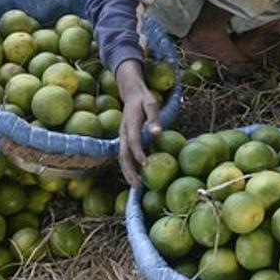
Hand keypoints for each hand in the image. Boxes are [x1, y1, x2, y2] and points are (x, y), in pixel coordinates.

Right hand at [115, 60, 160, 186]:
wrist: (130, 92)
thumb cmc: (144, 98)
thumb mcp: (152, 103)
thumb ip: (154, 118)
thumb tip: (157, 133)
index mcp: (131, 124)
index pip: (133, 141)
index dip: (138, 153)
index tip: (146, 164)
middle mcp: (123, 132)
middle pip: (123, 155)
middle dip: (129, 171)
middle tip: (137, 186)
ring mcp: (122, 136)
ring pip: (122, 158)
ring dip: (127, 172)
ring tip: (136, 187)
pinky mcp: (124, 139)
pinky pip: (125, 155)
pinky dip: (129, 167)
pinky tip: (137, 176)